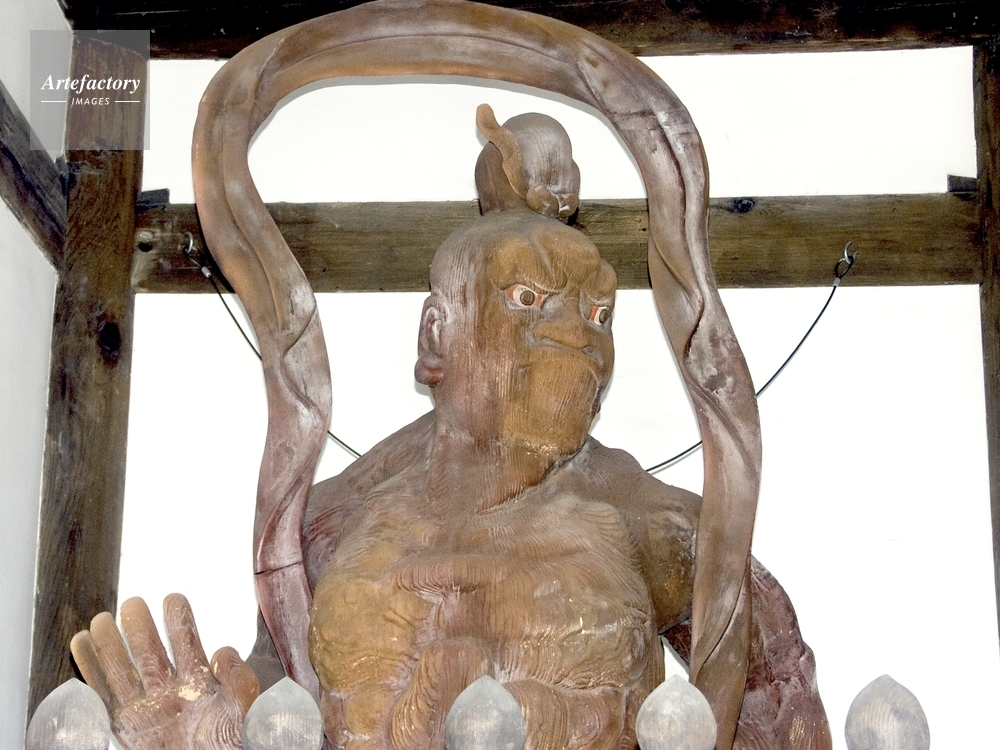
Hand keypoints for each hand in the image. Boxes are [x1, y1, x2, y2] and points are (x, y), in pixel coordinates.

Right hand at [71, 594, 259, 749]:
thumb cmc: (230, 743)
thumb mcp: (242, 705)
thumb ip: (238, 675)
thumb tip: (222, 651)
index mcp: (199, 683)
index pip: (186, 642)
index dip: (179, 619)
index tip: (172, 598)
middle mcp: (169, 692)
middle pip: (149, 651)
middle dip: (139, 626)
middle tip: (131, 602)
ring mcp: (146, 708)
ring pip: (123, 668)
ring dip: (110, 643)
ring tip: (101, 619)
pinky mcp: (124, 725)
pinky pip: (103, 694)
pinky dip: (90, 669)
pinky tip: (81, 644)